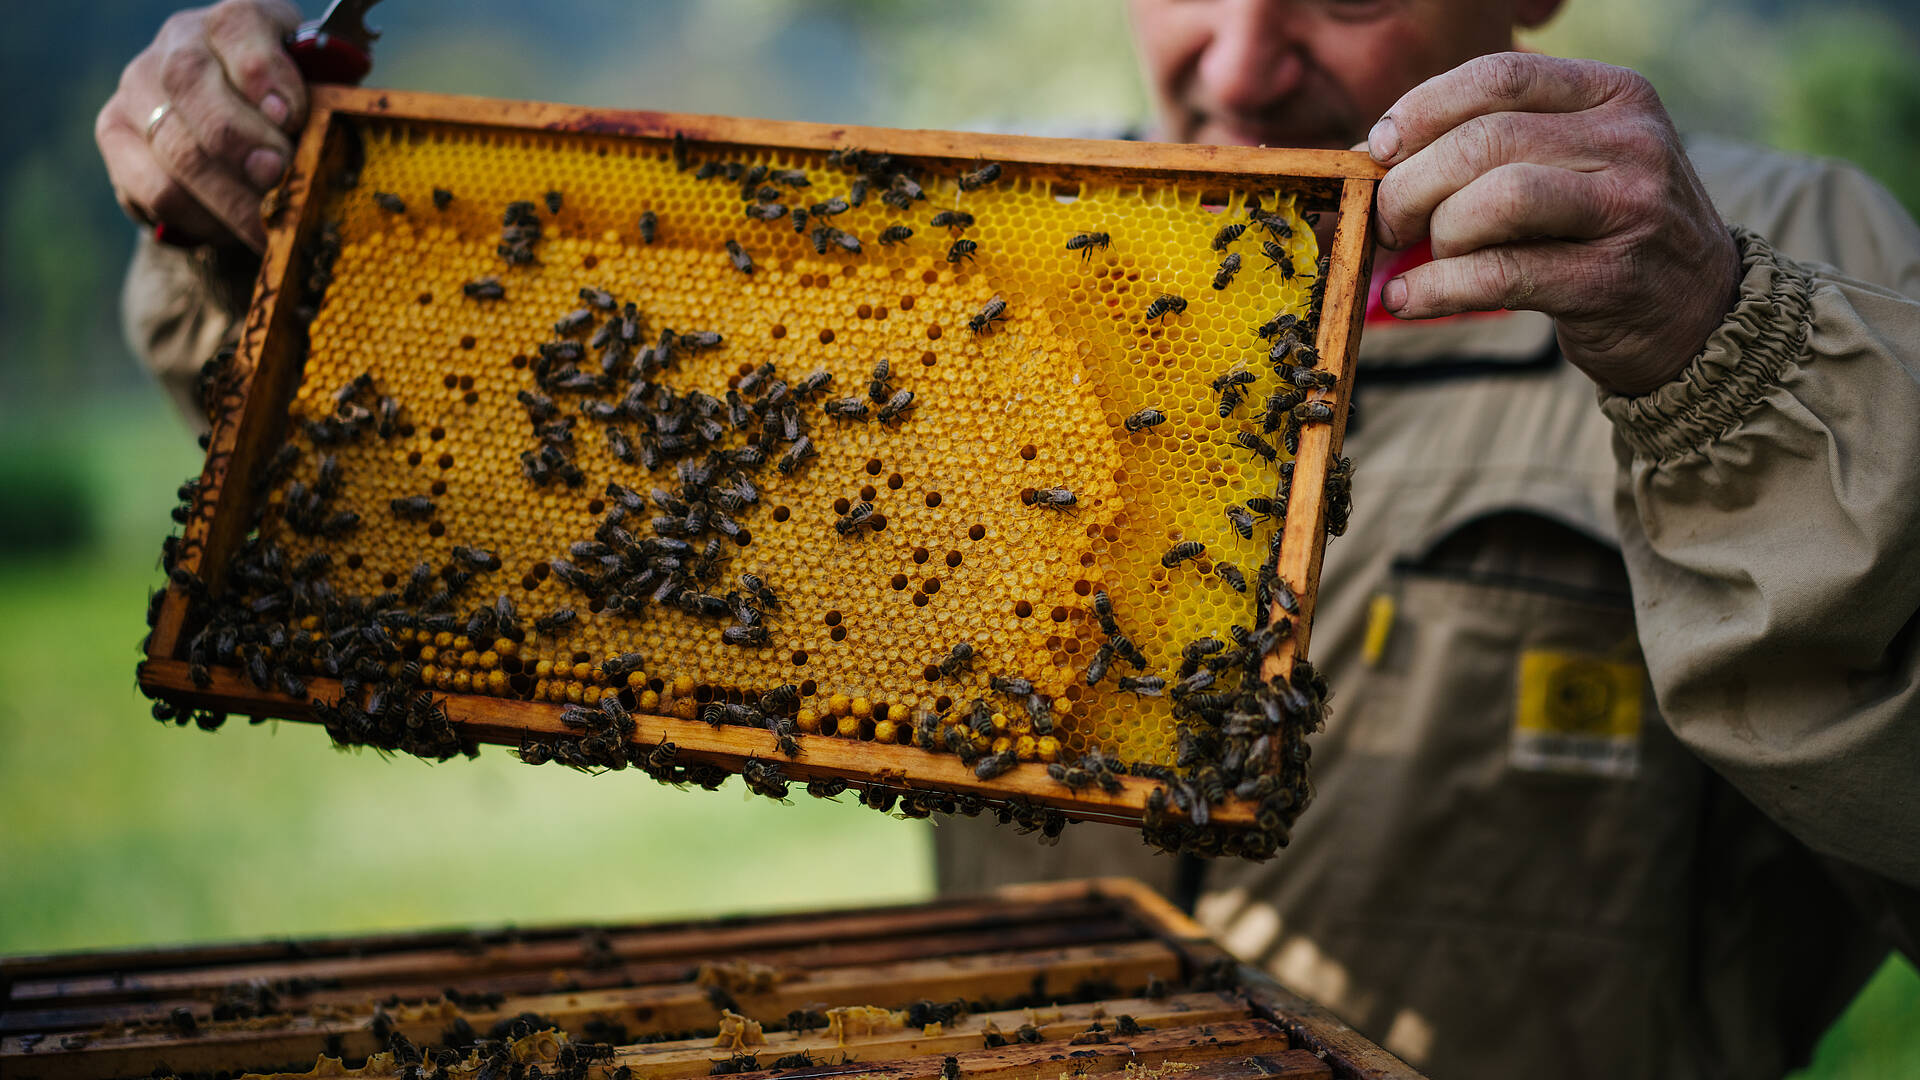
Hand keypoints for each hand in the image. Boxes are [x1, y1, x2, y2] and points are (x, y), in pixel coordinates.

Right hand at [96, 0, 308, 252]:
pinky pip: (155, 188)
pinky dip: (200, 217)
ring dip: (229, 196)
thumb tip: (335, 131)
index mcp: (235, 21)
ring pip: (175, 146)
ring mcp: (139, 86)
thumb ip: (325, 102)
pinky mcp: (115, 134)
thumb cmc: (292, 108)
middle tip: (279, 180)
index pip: (238, 27)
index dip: (263, 72)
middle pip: (192, 85)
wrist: (235, 128)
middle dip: (242, 141)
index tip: (289, 117)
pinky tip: (233, 230)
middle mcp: (178, 43)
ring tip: (270, 226)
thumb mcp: (318, 92)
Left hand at [1367, 52, 1739, 395]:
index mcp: (1613, 93)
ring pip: (1497, 199)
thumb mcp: (1564, 166)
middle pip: (1486, 140)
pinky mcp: (1612, 279)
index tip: (1380, 149)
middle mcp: (1630, 141)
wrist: (1698, 310)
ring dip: (1436, 232)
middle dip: (1412, 183)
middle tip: (1386, 221)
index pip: (1500, 76)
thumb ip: (1482, 148)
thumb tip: (1369, 155)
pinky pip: (1501, 275)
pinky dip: (1437, 288)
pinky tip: (1406, 298)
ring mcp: (1629, 208)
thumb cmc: (1600, 231)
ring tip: (1421, 256)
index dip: (1423, 110)